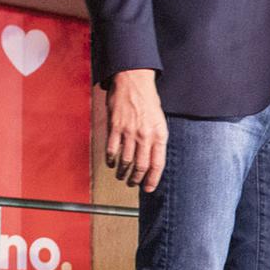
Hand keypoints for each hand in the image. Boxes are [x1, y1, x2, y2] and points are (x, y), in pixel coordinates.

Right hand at [104, 70, 166, 192]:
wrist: (133, 80)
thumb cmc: (147, 100)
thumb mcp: (159, 120)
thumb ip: (156, 139)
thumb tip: (152, 159)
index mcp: (159, 134)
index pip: (157, 164)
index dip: (153, 179)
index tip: (148, 188)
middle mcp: (145, 135)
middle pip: (141, 166)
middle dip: (136, 179)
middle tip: (132, 184)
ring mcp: (129, 132)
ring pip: (125, 161)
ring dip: (122, 172)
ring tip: (121, 176)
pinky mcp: (115, 127)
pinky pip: (112, 150)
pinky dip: (110, 160)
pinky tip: (111, 164)